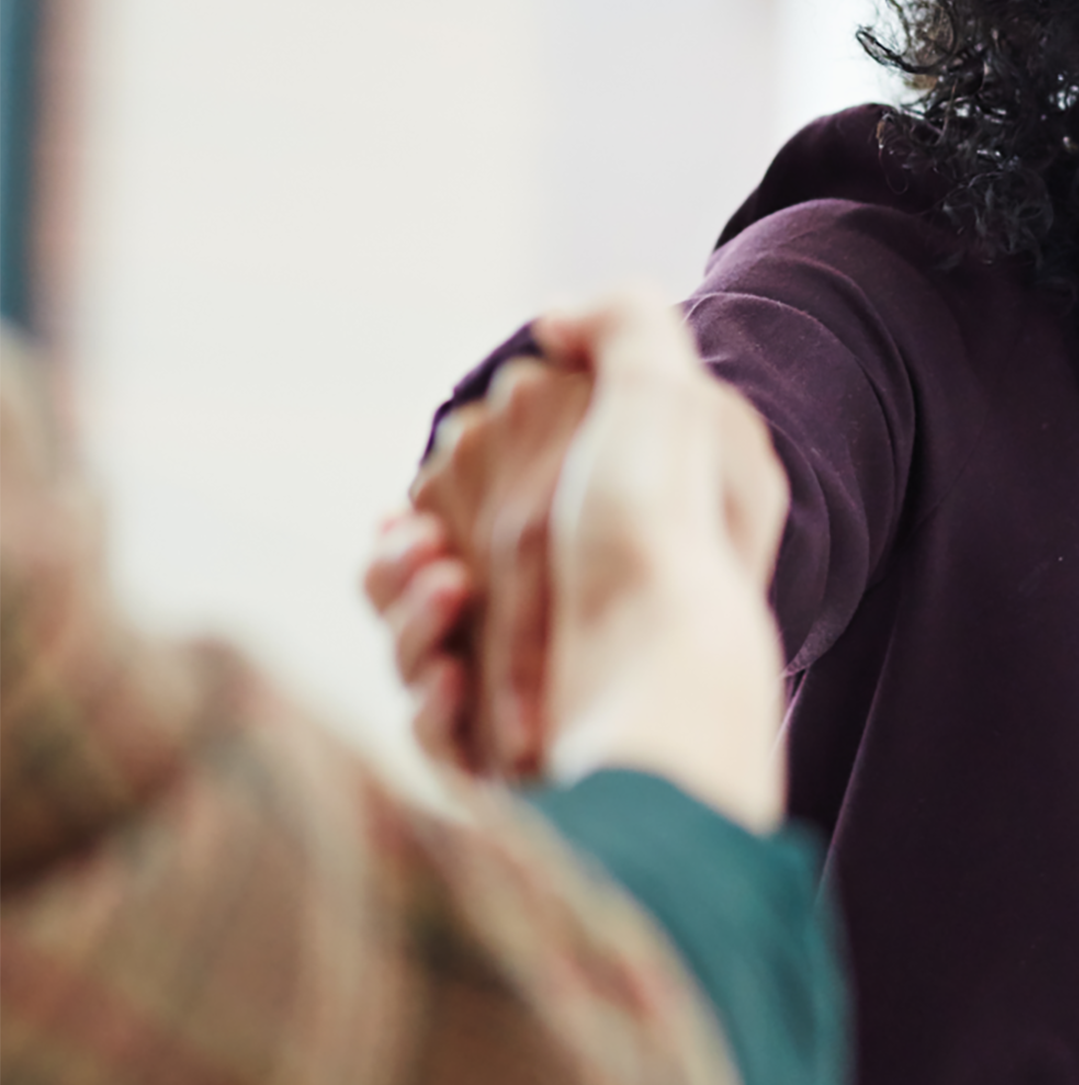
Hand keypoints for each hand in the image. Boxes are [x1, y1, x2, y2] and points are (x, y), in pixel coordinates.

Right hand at [370, 294, 789, 824]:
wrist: (666, 683)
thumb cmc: (662, 536)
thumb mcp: (666, 396)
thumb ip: (621, 325)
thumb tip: (554, 321)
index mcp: (602, 540)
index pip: (488, 510)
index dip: (446, 491)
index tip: (437, 479)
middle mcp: (573, 617)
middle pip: (432, 577)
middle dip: (406, 557)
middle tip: (427, 549)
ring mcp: (541, 692)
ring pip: (417, 648)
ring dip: (406, 616)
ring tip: (447, 592)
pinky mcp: (513, 762)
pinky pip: (434, 729)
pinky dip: (430, 699)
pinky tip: (454, 676)